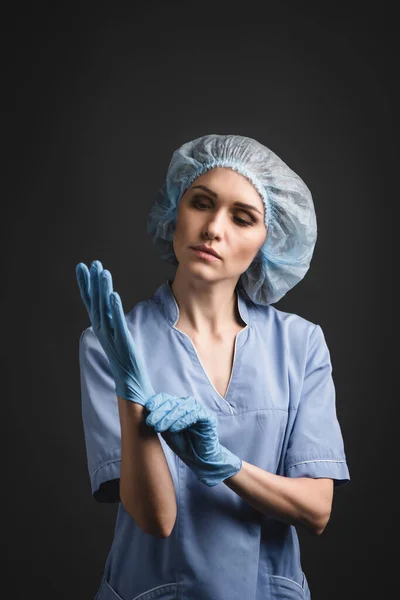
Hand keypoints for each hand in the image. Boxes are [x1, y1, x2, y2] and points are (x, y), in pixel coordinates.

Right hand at [75, 260, 153, 404]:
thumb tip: (109, 301)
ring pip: (104, 309)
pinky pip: (117, 323)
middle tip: (92, 263)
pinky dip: (114, 308)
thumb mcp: (115, 334)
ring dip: (103, 290)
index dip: (85, 283)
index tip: (81, 267)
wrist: (129, 382)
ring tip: (103, 272)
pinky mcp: (122, 342)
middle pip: (95, 301)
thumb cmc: (124, 358)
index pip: (90, 301)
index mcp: (99, 326)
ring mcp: (110, 336)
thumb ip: (111, 318)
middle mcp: (101, 329)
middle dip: (93, 282)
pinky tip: (113, 294)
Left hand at [144, 392, 241, 486]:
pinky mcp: (208, 418)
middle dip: (160, 411)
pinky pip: (195, 414)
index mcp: (177, 406)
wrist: (199, 459)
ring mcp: (198, 410)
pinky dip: (183, 421)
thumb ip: (158, 422)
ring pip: (183, 407)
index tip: (147, 408)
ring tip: (160, 428)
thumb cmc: (183, 444)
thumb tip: (144, 415)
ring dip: (170, 417)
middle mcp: (187, 405)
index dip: (156, 401)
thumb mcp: (166, 432)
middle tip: (150, 421)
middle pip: (172, 402)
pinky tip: (174, 429)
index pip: (165, 398)